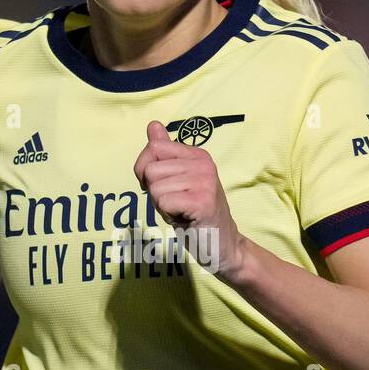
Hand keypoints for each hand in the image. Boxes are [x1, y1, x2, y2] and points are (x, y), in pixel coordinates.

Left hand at [133, 120, 245, 278]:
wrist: (222, 245)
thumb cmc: (194, 214)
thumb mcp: (177, 180)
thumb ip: (164, 154)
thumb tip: (153, 125)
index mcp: (197, 154)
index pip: (153, 147)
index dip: (146, 171)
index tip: (165, 187)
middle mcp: (203, 163)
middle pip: (150, 169)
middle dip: (155, 192)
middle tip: (177, 204)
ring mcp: (205, 181)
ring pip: (155, 188)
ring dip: (163, 206)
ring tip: (182, 211)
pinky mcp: (202, 201)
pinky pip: (163, 202)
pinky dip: (169, 215)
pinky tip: (186, 219)